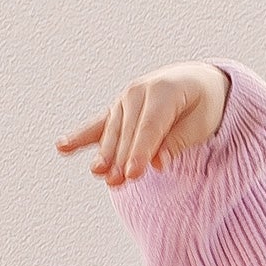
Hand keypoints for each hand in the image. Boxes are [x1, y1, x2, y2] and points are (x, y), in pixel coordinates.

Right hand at [56, 64, 231, 187]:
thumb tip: (157, 163)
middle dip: (121, 158)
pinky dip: (80, 137)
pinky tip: (62, 148)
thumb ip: (176, 142)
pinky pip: (97, 126)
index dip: (141, 152)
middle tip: (115, 183)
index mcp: (164, 90)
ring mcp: (124, 100)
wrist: (195, 82)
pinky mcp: (117, 111)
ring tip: (98, 173)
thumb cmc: (203, 106)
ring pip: (113, 132)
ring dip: (104, 154)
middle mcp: (139, 91)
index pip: (150, 127)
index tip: (133, 175)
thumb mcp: (199, 124)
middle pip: (128, 131)